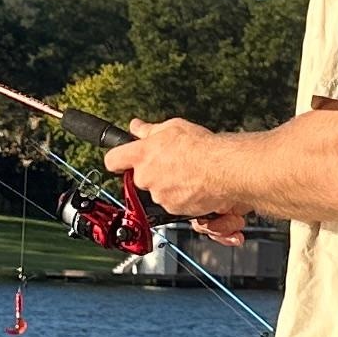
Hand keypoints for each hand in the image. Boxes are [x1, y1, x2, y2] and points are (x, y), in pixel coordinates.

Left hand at [104, 117, 239, 234]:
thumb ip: (149, 130)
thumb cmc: (202, 147)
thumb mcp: (173, 127)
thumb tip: (137, 127)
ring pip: (158, 191)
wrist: (224, 169)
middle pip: (139, 178)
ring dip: (169, 184)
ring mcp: (159, 195)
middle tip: (171, 162)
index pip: (113, 160)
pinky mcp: (173, 209)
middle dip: (152, 172)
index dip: (117, 160)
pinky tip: (195, 184)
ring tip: (188, 173)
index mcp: (141, 155)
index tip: (121, 160)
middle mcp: (146, 177)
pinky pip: (173, 203)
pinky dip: (182, 197)